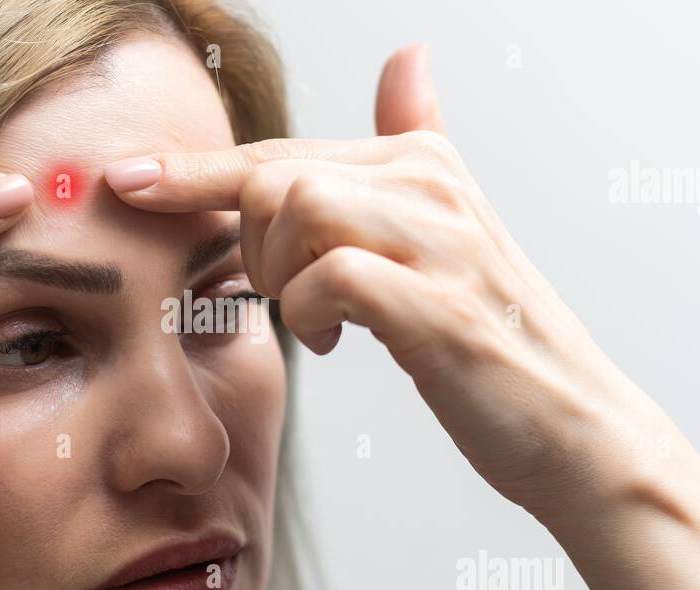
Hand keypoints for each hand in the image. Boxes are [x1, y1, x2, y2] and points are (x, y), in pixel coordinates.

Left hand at [104, 45, 650, 513]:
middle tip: (281, 291)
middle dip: (249, 241)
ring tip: (313, 314)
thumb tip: (408, 58)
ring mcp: (440, 244)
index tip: (129, 183)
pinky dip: (312, 311)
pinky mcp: (437, 307)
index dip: (198, 171)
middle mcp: (434, 186)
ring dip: (279, 273)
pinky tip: (336, 338)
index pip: (283, 151)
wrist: (569, 421)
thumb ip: (421, 139)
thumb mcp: (452, 224)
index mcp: (422, 163)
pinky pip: (330, 277)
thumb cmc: (489, 332)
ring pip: (299, 208)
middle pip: (277, 174)